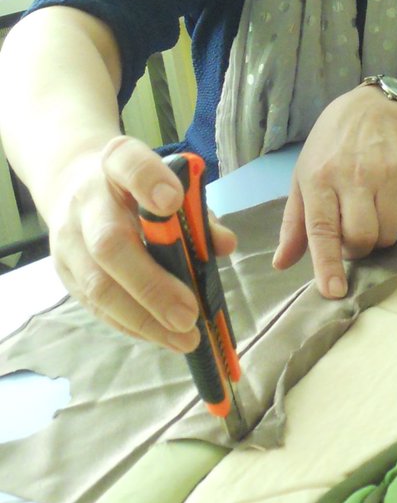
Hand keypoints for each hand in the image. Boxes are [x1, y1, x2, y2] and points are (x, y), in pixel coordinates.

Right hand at [46, 135, 236, 350]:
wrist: (75, 183)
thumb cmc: (138, 187)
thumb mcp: (168, 183)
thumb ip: (197, 211)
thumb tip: (225, 244)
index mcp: (116, 164)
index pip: (128, 163)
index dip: (148, 181)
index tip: (172, 200)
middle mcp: (86, 201)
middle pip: (109, 243)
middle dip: (151, 284)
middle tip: (189, 314)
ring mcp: (68, 240)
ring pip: (98, 285)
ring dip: (143, 318)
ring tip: (184, 338)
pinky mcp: (65, 272)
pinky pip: (95, 305)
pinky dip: (131, 323)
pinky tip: (161, 336)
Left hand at [275, 84, 396, 297]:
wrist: (369, 112)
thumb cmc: (328, 151)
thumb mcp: (302, 180)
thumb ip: (294, 224)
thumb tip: (281, 264)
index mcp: (318, 180)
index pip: (323, 229)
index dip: (328, 264)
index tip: (334, 291)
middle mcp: (353, 176)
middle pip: (362, 237)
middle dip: (357, 249)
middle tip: (350, 236)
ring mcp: (386, 174)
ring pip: (388, 234)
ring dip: (378, 238)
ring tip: (369, 217)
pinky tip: (389, 208)